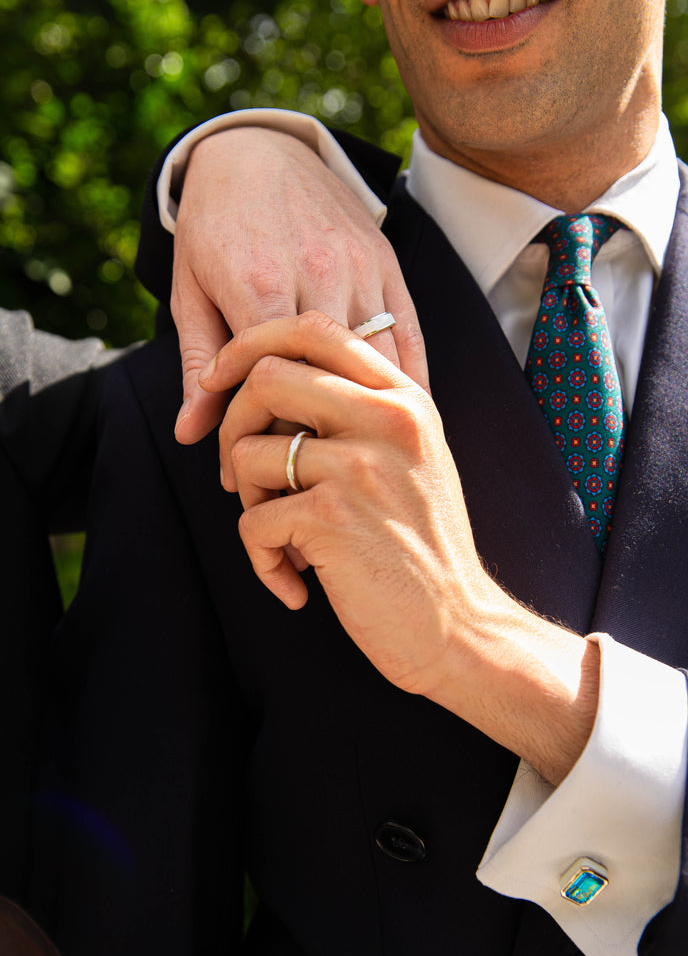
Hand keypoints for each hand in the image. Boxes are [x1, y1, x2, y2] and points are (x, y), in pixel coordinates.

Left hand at [171, 127, 427, 444]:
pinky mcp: (387, 261)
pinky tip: (402, 415)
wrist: (256, 148)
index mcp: (258, 285)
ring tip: (357, 455)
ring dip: (368, 413)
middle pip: (326, 379)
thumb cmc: (213, 227)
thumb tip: (189, 435)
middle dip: (315, 433)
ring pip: (376, 360)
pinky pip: (407, 331)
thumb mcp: (189, 292)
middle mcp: (316, 274)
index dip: (264, 435)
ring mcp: (359, 267)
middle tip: (306, 474)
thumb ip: (198, 365)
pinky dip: (408, 377)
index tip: (256, 472)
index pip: (271, 384)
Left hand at [200, 311, 598, 784]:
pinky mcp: (334, 518)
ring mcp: (361, 466)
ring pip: (248, 452)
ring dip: (246, 500)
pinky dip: (261, 558)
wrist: (459, 626)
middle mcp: (386, 419)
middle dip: (231, 425)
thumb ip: (362, 414)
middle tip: (238, 475)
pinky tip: (295, 583)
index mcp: (404, 397)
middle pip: (266, 376)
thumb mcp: (412, 460)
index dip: (251, 343)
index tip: (220, 380)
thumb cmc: (422, 547)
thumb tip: (269, 386)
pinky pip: (253, 521)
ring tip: (281, 537)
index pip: (313, 329)